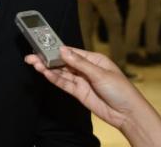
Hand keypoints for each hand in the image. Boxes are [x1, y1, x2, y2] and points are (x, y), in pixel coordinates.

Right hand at [25, 47, 160, 146]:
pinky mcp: (79, 93)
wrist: (127, 114)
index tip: (43, 45)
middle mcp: (86, 69)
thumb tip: (63, 50)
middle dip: (48, 59)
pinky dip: (54, 79)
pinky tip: (45, 73)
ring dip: (48, 69)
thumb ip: (79, 63)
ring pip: (61, 73)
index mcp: (93, 59)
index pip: (71, 52)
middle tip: (32, 56)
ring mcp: (82, 81)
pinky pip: (64, 84)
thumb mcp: (100, 73)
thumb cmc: (121, 90)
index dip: (57, 49)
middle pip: (63, 62)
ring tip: (34, 63)